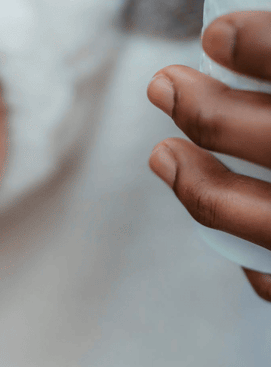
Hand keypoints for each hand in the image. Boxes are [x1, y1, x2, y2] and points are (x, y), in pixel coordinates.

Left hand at [147, 10, 270, 300]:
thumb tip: (224, 43)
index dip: (265, 48)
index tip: (215, 34)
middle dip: (211, 115)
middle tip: (163, 85)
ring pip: (262, 221)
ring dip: (199, 185)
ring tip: (163, 153)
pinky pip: (269, 275)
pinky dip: (238, 246)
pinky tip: (212, 217)